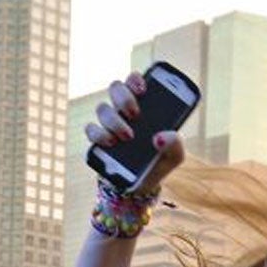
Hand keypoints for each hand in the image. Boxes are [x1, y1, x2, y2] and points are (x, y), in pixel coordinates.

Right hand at [85, 74, 184, 196]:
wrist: (141, 187)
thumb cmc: (158, 162)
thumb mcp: (174, 155)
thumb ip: (176, 144)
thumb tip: (160, 137)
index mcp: (142, 105)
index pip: (133, 81)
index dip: (135, 79)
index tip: (143, 90)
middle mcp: (123, 110)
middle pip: (115, 88)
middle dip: (123, 97)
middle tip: (135, 114)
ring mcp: (108, 124)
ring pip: (102, 108)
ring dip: (114, 120)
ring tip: (127, 137)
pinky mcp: (98, 141)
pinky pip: (91, 129)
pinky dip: (99, 134)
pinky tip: (110, 143)